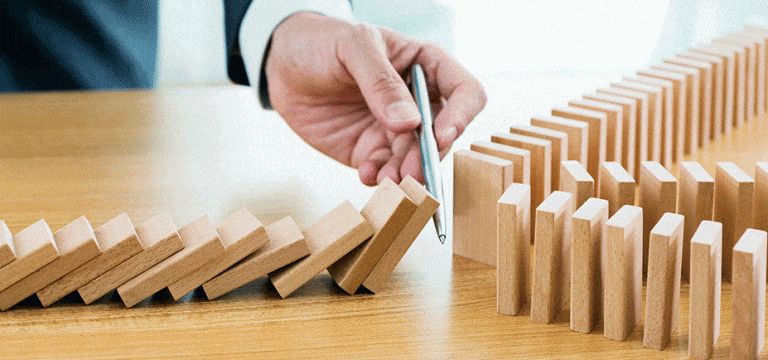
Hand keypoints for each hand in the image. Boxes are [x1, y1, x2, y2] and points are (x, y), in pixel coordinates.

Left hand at [265, 12, 485, 184]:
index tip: (441, 135)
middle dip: (429, 156)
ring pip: (416, 160)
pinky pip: (385, 170)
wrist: (281, 64)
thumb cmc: (322, 42)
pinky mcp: (371, 150)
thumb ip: (380, 82)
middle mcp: (418, 101)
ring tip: (386, 178)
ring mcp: (395, 129)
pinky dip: (380, 177)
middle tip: (410, 172)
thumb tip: (410, 123)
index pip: (465, 93)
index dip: (460, 116)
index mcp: (426, 66)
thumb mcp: (353, 47)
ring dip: (406, 174)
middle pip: (443, 136)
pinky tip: (366, 173)